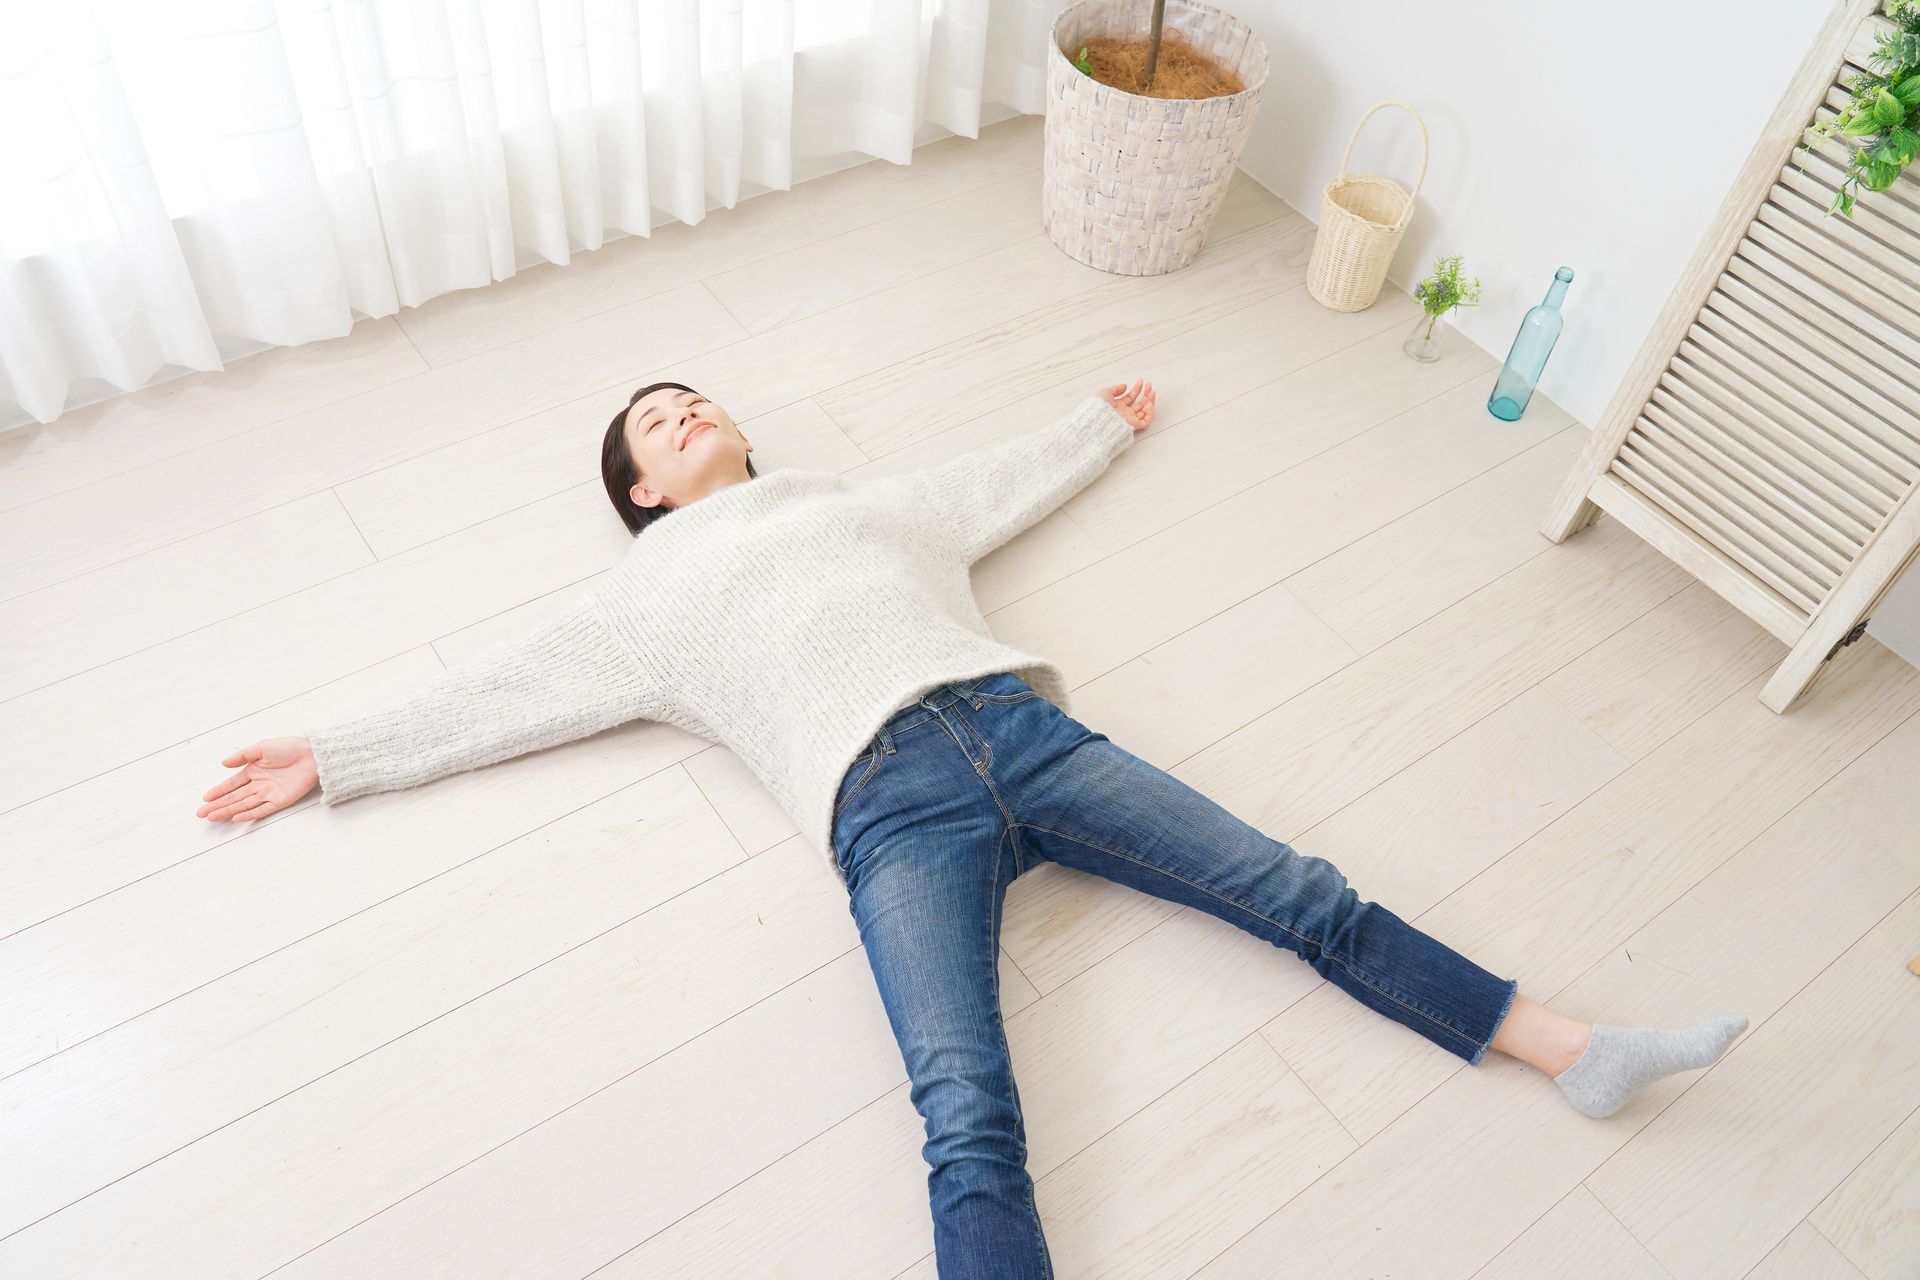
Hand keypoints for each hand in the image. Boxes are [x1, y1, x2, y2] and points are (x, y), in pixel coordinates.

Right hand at [196, 736, 317, 821]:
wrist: (313, 754)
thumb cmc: (289, 747)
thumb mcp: (262, 747)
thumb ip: (242, 756)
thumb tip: (223, 764)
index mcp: (253, 771)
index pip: (231, 784)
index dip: (218, 791)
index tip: (205, 799)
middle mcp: (259, 784)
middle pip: (234, 797)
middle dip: (217, 805)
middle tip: (201, 814)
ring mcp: (269, 793)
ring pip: (244, 805)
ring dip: (228, 811)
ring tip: (212, 817)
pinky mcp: (281, 800)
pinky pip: (262, 809)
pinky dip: (249, 814)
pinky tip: (236, 817)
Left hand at [1099, 380, 1154, 431]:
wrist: (1100, 417)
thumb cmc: (1099, 407)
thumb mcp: (1105, 393)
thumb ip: (1116, 389)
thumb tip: (1124, 386)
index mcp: (1118, 406)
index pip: (1130, 397)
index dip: (1136, 389)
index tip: (1140, 381)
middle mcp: (1125, 413)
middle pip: (1139, 403)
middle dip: (1145, 394)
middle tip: (1149, 385)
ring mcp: (1130, 419)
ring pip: (1144, 411)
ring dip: (1150, 401)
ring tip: (1152, 392)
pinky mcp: (1134, 425)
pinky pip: (1146, 421)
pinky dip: (1149, 412)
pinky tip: (1149, 403)